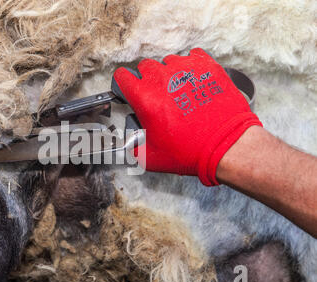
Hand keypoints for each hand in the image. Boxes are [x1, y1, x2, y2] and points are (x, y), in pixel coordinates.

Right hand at [113, 48, 262, 185]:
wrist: (226, 145)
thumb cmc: (191, 150)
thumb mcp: (151, 158)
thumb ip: (135, 147)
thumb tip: (134, 144)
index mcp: (145, 98)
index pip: (122, 76)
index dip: (124, 84)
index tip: (129, 88)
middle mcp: (162, 79)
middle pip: (145, 67)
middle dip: (147, 80)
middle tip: (157, 96)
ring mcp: (185, 69)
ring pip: (169, 61)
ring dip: (170, 73)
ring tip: (179, 91)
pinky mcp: (207, 66)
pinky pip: (193, 57)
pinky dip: (191, 66)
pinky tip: (193, 81)